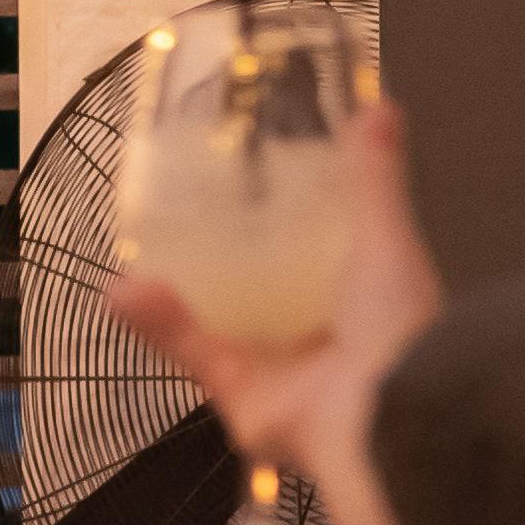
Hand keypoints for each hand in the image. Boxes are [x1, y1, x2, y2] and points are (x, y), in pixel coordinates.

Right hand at [105, 101, 443, 524]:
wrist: (386, 418)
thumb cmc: (400, 327)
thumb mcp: (386, 239)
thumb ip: (370, 181)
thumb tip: (379, 106)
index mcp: (365, 305)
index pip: (320, 262)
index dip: (289, 230)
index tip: (254, 193)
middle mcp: (323, 343)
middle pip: (263, 297)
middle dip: (224, 264)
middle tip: (182, 218)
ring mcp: (282, 375)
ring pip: (219, 326)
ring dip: (180, 293)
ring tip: (139, 250)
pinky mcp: (242, 401)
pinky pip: (196, 356)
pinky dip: (161, 326)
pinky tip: (124, 290)